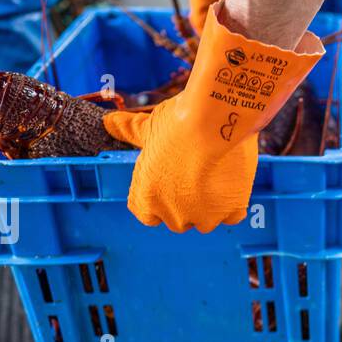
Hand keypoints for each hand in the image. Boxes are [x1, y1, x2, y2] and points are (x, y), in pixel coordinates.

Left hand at [103, 2, 322, 233]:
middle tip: (193, 175)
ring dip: (209, 206)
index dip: (158, 199)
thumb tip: (110, 122)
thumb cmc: (178, 123)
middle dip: (183, 203)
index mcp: (146, 198)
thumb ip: (131, 132)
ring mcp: (203, 217)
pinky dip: (231, 204)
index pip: (146, 214)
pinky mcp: (230, 212)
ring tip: (213, 176)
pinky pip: (231, 216)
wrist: (214, 121)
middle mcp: (172, 215)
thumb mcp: (149, 127)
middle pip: (177, 220)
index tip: (168, 182)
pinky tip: (230, 182)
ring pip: (205, 221)